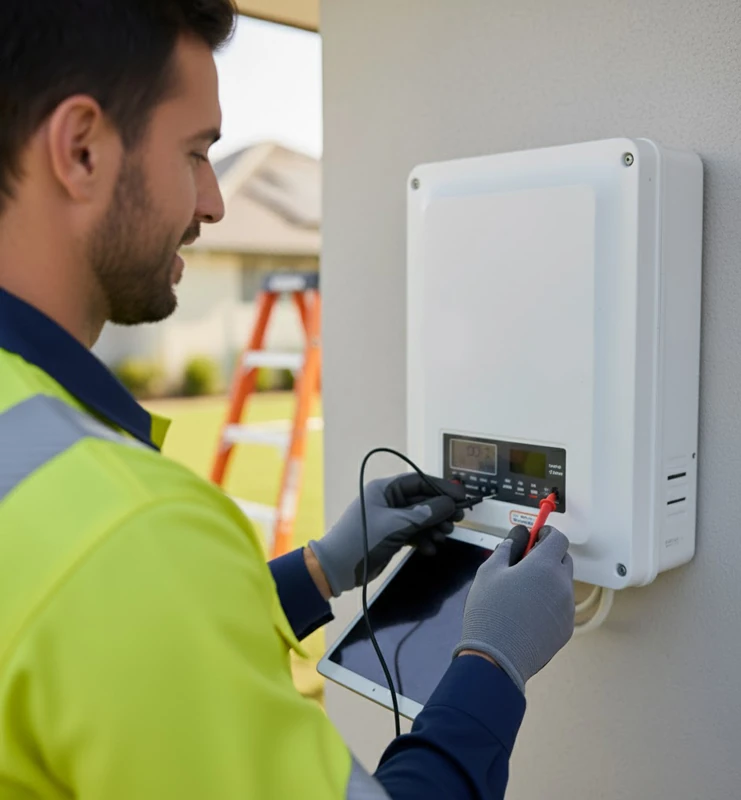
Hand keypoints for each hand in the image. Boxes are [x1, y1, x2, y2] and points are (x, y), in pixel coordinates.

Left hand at [308, 473, 466, 596]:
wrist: (337, 568)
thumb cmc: (361, 540)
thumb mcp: (396, 525)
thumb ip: (425, 514)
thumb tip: (449, 504)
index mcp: (384, 489)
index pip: (419, 482)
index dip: (441, 487)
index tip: (460, 496)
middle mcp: (387, 500)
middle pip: (422, 500)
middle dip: (440, 510)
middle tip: (458, 518)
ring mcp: (389, 518)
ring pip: (420, 518)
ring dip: (434, 527)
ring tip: (444, 536)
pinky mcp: (390, 535)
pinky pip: (413, 532)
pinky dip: (423, 539)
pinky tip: (430, 548)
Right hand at [453, 525, 574, 693]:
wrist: (497, 658)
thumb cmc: (490, 612)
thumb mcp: (489, 571)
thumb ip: (507, 548)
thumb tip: (517, 537)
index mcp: (544, 566)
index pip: (558, 538)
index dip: (546, 533)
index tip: (534, 536)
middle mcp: (562, 585)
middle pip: (564, 559)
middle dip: (548, 555)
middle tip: (524, 563)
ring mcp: (567, 608)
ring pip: (562, 583)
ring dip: (548, 580)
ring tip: (522, 592)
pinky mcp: (566, 628)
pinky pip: (562, 606)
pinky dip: (550, 602)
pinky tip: (527, 612)